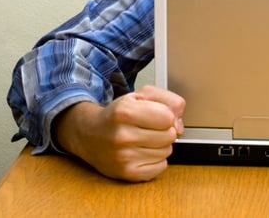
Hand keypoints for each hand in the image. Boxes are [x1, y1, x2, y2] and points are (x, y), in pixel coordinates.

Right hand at [53, 85, 185, 181]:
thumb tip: (179, 125)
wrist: (89, 134)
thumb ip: (169, 100)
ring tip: (143, 140)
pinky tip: (142, 152)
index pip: (168, 117)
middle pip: (170, 135)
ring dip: (160, 145)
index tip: (155, 115)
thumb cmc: (118, 114)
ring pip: (167, 151)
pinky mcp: (127, 173)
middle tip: (148, 128)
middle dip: (164, 130)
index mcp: (125, 111)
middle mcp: (122, 135)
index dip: (166, 116)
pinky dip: (156, 160)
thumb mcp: (141, 95)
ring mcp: (123, 157)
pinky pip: (161, 167)